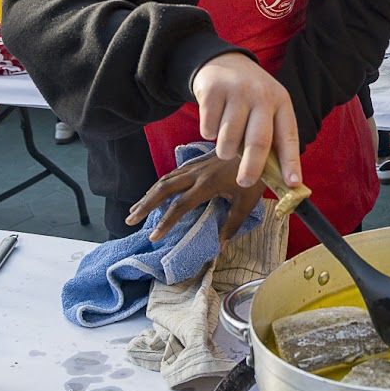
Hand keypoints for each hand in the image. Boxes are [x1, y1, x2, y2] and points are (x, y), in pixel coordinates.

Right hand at [126, 152, 263, 242]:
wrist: (260, 144)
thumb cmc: (257, 175)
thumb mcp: (248, 201)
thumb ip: (233, 224)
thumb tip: (221, 247)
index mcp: (207, 184)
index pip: (180, 206)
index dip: (165, 222)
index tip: (154, 237)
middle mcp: (197, 173)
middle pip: (163, 188)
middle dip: (145, 204)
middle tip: (130, 220)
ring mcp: (196, 165)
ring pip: (166, 178)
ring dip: (149, 193)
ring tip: (136, 208)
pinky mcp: (199, 160)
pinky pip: (174, 172)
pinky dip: (161, 184)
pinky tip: (157, 191)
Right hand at [190, 52, 301, 189]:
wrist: (222, 62)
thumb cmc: (249, 96)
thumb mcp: (267, 107)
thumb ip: (271, 136)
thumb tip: (276, 178)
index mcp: (281, 102)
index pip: (289, 137)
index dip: (291, 162)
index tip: (293, 184)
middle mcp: (261, 95)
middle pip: (258, 142)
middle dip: (252, 168)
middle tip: (245, 182)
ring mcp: (237, 92)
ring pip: (228, 140)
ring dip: (224, 151)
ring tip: (227, 142)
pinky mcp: (212, 91)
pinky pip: (208, 130)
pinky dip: (209, 134)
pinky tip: (214, 119)